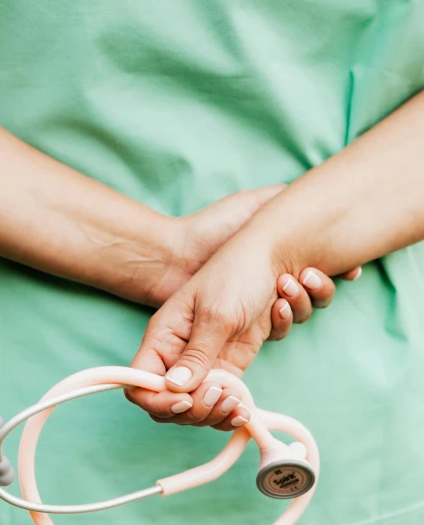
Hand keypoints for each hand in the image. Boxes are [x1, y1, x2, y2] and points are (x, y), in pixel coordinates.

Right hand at [126, 235, 359, 429]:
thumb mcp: (217, 313)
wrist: (275, 260)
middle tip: (221, 397)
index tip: (187, 399)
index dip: (158, 400)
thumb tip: (174, 389)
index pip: (139, 384)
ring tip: (237, 405)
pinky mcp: (229, 366)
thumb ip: (196, 354)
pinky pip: (222, 400)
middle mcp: (177, 355)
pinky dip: (232, 409)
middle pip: (169, 404)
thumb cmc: (239, 273)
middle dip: (195, 411)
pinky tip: (245, 407)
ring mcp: (204, 363)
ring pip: (198, 408)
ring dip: (216, 414)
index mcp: (163, 337)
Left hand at [146, 184, 359, 316]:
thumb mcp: (250, 206)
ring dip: (304, 301)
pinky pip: (280, 331)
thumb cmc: (210, 231)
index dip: (340, 268)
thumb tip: (321, 192)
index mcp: (282, 252)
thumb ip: (283, 199)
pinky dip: (285, 320)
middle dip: (323, 287)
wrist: (174, 259)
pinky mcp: (250, 327)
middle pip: (319, 291)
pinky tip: (277, 306)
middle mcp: (276, 278)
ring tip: (286, 286)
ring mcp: (263, 304)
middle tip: (311, 276)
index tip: (351, 268)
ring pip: (304, 312)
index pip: (324, 263)